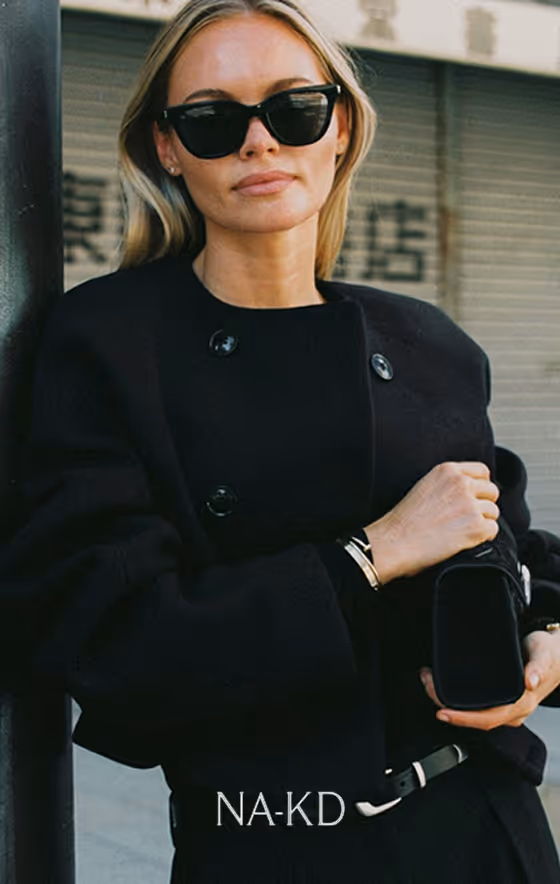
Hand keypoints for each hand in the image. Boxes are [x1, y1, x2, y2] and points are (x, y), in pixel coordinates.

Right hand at [364, 461, 499, 582]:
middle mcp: (461, 484)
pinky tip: (465, 540)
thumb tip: (470, 491)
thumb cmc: (403, 521)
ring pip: (493, 512)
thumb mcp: (424, 486)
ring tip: (461, 531)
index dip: (480, 487)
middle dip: (483, 505)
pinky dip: (483, 537)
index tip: (474, 498)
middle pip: (492, 491)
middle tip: (467, 518)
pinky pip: (493, 530)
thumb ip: (448, 483)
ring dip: (482, 523)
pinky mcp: (475, 526)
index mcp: (447, 471)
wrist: (393, 542)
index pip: (482, 472)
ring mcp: (469, 505)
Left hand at [419, 629, 559, 729]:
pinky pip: (478, 708)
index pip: (488, 719)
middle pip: (476, 720)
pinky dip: (459, 700)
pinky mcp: (502, 700)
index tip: (442, 711)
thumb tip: (530, 682)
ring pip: (476, 715)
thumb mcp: (544, 654)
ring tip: (430, 683)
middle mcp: (514, 710)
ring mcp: (508, 707)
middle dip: (449, 709)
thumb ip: (538, 666)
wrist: (559, 653)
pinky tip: (445, 688)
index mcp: (522, 703)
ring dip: (451, 703)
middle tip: (427, 686)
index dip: (464, 718)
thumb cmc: (551, 653)